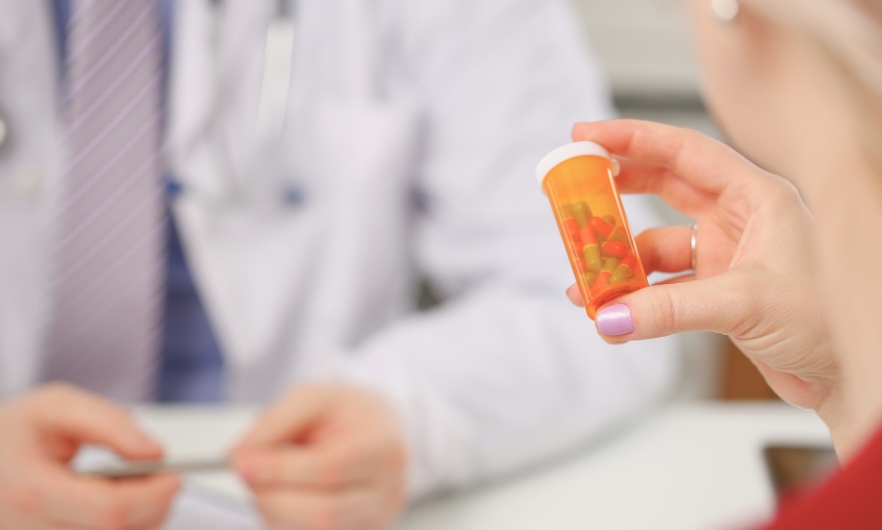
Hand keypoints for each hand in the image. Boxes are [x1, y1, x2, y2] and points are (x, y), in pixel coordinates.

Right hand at [0, 383, 180, 529]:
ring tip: (131, 485)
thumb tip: (153, 452)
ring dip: (139, 519)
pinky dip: (120, 527)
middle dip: (153, 506)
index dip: (152, 495)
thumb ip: (110, 423)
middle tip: (160, 477)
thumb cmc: (10, 433)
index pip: (109, 511)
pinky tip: (114, 501)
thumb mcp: (56, 405)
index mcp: (30, 491)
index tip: (173, 476)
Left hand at [232, 384, 406, 529]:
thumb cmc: (346, 411)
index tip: (242, 465)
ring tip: (264, 487)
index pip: (328, 469)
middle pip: (323, 513)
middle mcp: (389, 491)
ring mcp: (379, 520)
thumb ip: (273, 425)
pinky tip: (283, 501)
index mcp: (383, 447)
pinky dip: (289, 523)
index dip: (279, 472)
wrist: (380, 428)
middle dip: (272, 499)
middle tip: (246, 478)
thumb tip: (238, 459)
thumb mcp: (310, 398)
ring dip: (276, 515)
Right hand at [566, 120, 842, 425]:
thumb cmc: (827, 321)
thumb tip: (609, 314)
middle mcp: (738, 219)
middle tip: (572, 193)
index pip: (685, 152)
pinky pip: (662, 286)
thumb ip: (670, 307)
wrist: (848, 375)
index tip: (586, 139)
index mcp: (757, 196)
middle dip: (615, 193)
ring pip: (656, 246)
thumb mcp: (744, 302)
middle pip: (663, 189)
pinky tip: (612, 313)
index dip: (632, 140)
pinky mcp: (716, 292)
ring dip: (620, 264)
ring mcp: (725, 256)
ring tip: (585, 282)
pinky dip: (635, 299)